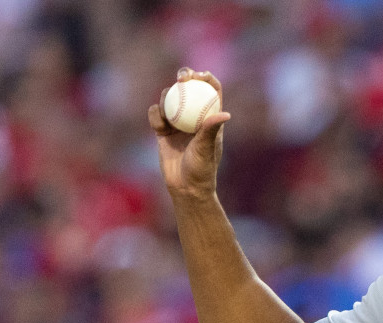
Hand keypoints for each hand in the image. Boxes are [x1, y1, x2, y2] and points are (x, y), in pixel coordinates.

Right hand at [148, 68, 231, 198]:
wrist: (184, 187)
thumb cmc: (201, 169)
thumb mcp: (206, 148)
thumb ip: (211, 130)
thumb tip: (226, 114)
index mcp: (210, 118)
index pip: (212, 92)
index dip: (207, 79)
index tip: (200, 75)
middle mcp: (194, 116)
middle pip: (189, 89)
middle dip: (184, 76)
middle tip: (181, 78)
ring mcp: (178, 122)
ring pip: (170, 98)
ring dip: (166, 97)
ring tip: (167, 114)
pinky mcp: (163, 130)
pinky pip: (156, 114)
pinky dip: (155, 116)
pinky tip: (159, 126)